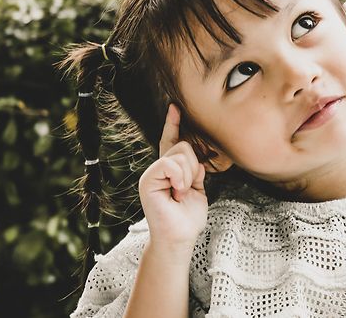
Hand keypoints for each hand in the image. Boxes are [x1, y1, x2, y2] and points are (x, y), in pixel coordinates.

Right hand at [137, 104, 208, 249]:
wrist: (179, 236)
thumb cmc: (188, 218)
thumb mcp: (197, 189)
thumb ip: (195, 171)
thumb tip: (197, 159)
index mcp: (171, 170)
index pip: (172, 142)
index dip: (173, 125)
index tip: (175, 108)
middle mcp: (159, 169)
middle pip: (183, 146)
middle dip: (194, 167)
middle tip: (187, 189)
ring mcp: (152, 174)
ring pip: (180, 154)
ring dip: (188, 176)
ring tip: (181, 193)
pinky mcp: (148, 180)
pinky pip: (170, 164)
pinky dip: (180, 177)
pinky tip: (177, 191)